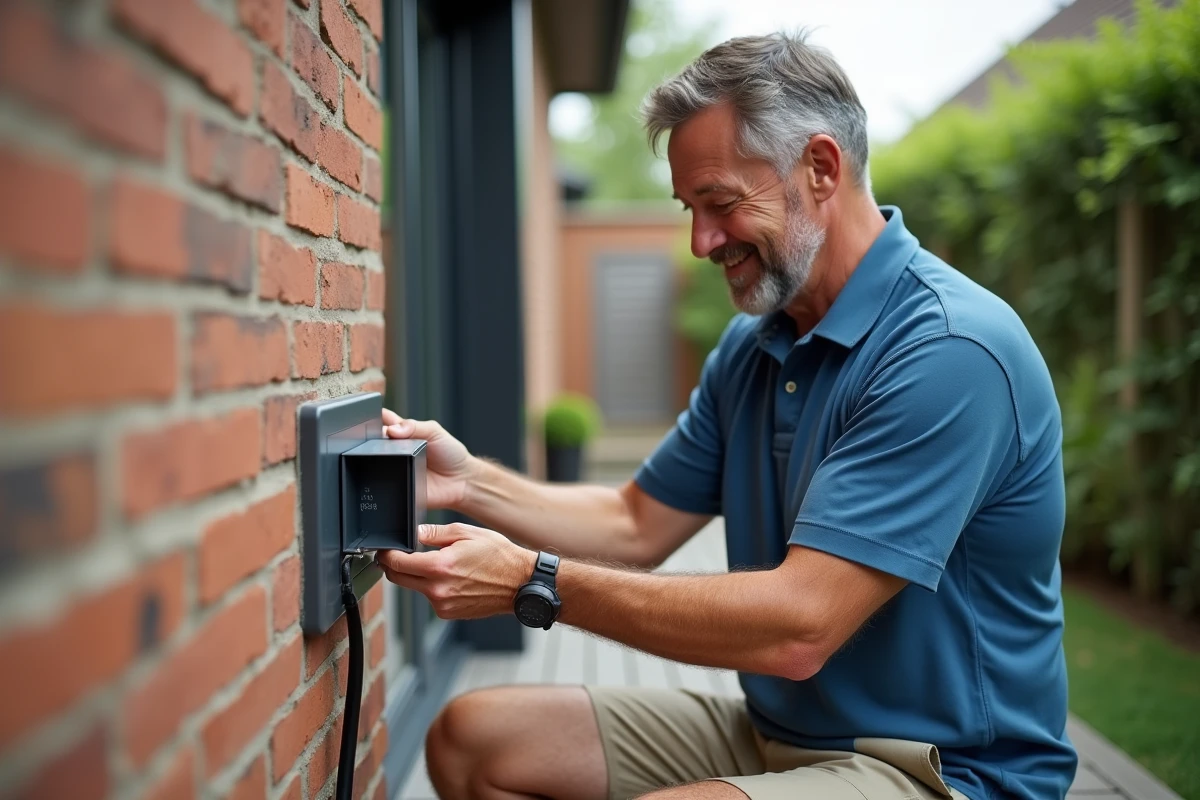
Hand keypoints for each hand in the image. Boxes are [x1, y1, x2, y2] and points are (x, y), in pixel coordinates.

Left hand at [375, 523, 536, 619]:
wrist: (520, 583)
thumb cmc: (499, 556)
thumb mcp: (467, 533)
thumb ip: (435, 532)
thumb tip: (415, 533)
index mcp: (439, 567)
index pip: (397, 563)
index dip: (386, 554)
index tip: (385, 549)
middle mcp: (437, 589)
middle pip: (398, 579)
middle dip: (393, 566)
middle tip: (398, 555)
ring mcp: (442, 605)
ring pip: (414, 588)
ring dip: (416, 577)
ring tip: (439, 564)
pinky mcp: (448, 613)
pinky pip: (430, 598)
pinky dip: (432, 588)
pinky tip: (451, 579)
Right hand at [382, 408, 473, 509]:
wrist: (461, 481)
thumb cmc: (450, 454)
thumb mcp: (435, 431)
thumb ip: (414, 426)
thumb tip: (393, 429)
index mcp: (403, 433)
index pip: (382, 421)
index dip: (375, 417)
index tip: (375, 417)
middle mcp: (395, 450)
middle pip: (373, 440)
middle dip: (374, 437)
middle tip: (385, 437)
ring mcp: (394, 467)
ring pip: (374, 460)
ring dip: (377, 455)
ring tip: (391, 453)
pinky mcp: (396, 485)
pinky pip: (383, 481)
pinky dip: (383, 475)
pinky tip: (392, 470)